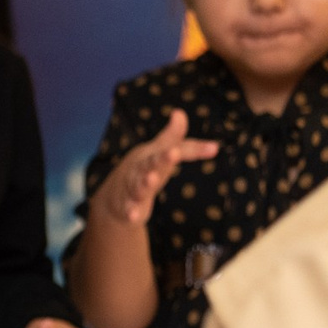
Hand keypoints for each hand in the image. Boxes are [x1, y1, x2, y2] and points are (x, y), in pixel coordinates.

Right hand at [93, 109, 217, 229]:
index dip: (193, 150)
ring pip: (138, 185)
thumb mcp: (158, 152)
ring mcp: (132, 187)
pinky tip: (134, 215)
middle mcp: (141, 170)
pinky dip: (130, 211)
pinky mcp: (126, 206)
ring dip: (144, 182)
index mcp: (153, 156)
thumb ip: (174, 137)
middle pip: (152, 163)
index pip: (175, 150)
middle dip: (161, 159)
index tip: (213, 148)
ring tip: (151, 179)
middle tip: (172, 153)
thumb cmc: (143, 170)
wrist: (114, 194)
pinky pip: (128, 209)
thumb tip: (180, 112)